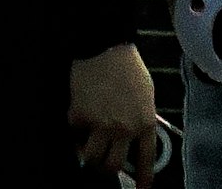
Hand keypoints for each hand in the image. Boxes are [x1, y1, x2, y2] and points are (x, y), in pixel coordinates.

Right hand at [67, 42, 161, 179]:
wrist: (104, 46)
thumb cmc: (128, 66)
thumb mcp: (146, 94)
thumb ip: (142, 117)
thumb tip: (135, 134)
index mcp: (144, 124)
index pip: (145, 161)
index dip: (143, 179)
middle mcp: (124, 129)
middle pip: (113, 165)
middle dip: (106, 169)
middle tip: (103, 164)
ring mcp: (101, 124)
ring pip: (92, 157)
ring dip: (88, 154)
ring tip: (87, 146)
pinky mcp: (80, 115)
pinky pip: (74, 132)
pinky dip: (75, 129)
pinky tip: (77, 119)